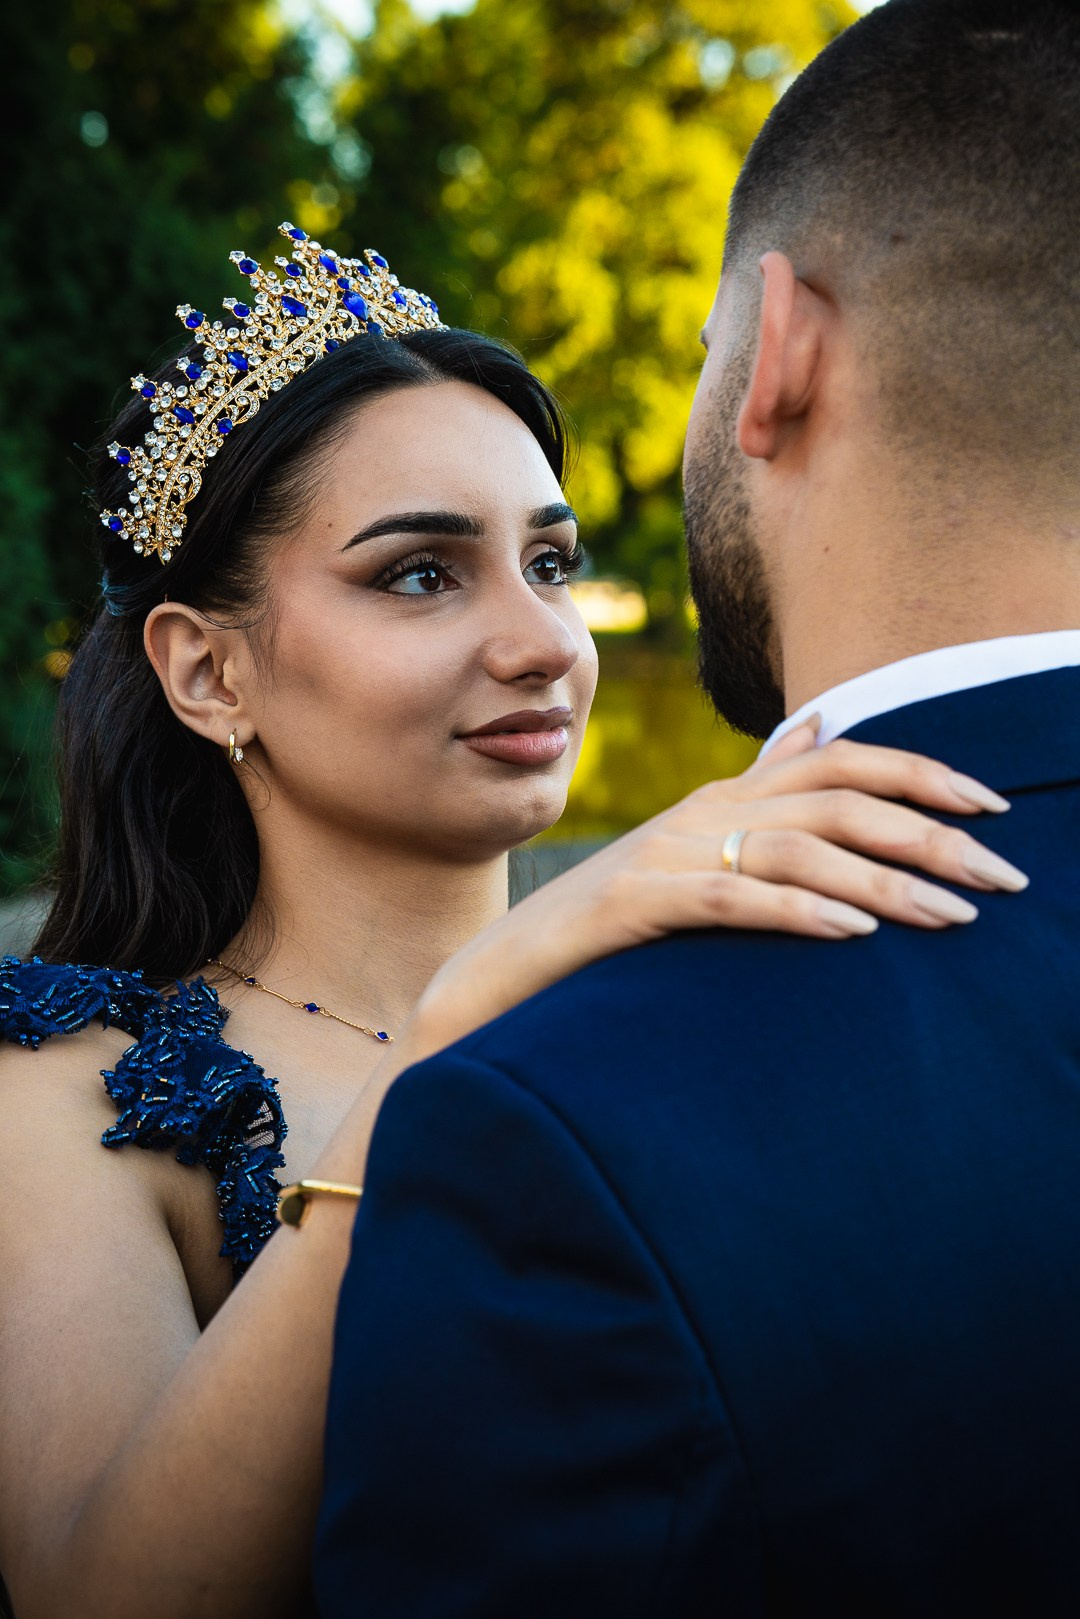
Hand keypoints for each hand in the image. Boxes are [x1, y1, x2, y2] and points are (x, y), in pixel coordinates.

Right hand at [407, 724, 1027, 1060]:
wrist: (501, 978)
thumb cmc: (610, 933)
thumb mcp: (690, 858)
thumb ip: (759, 805)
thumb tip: (823, 735)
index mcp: (722, 797)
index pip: (840, 759)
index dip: (920, 773)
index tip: (994, 808)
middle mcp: (699, 811)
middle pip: (834, 797)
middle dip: (929, 831)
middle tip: (1003, 878)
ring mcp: (662, 854)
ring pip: (794, 846)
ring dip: (883, 881)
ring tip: (952, 917)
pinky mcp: (632, 905)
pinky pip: (729, 897)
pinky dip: (797, 909)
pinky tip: (853, 934)